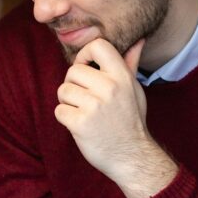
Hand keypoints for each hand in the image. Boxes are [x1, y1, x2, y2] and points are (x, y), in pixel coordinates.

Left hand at [55, 37, 177, 197]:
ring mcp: (94, 106)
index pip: (98, 45)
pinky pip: (59, 110)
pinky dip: (65, 118)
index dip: (85, 54)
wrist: (132, 157)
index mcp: (122, 77)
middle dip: (73, 85)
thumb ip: (130, 65)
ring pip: (63, 91)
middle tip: (85, 99)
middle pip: (72, 71)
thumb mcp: (135, 90)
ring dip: (68, 103)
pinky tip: (80, 125)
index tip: (86, 68)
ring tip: (84, 113)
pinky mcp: (81, 124)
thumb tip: (138, 40)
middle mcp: (109, 88)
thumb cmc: (131, 120)